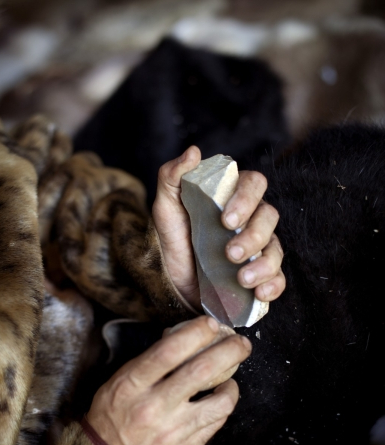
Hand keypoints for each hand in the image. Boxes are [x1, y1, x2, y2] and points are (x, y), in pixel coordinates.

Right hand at [87, 316, 250, 444]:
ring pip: (219, 401)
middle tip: (241, 343)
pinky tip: (222, 397)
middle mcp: (154, 407)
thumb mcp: (116, 384)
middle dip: (228, 351)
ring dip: (232, 384)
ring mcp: (174, 430)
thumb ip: (146, 363)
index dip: (194, 333)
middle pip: (201, 371)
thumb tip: (180, 339)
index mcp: (132, 386)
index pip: (168, 352)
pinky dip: (224, 404)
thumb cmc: (111, 419)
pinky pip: (216, 422)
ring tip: (232, 375)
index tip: (210, 323)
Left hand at [152, 146, 285, 309]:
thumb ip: (172, 177)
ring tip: (242, 278)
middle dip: (253, 235)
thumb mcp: (166, 208)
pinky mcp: (261, 276)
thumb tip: (193, 152)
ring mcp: (260, 248)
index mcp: (234, 197)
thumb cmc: (175, 239)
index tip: (226, 219)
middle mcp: (252, 220)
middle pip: (270, 218)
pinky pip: (278, 279)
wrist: (173, 280)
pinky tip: (259, 292)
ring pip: (277, 250)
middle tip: (230, 253)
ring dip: (263, 264)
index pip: (254, 184)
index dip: (246, 199)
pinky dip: (274, 286)